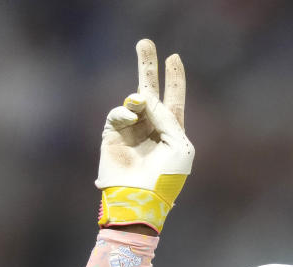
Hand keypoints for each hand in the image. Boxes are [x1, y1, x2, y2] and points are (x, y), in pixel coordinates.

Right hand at [95, 39, 193, 232]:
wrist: (140, 197)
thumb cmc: (166, 177)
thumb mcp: (179, 145)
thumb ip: (168, 117)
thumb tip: (145, 98)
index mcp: (172, 133)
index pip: (174, 100)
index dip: (175, 79)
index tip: (174, 57)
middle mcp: (152, 128)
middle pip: (151, 91)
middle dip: (148, 67)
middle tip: (145, 42)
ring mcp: (132, 130)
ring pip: (133, 100)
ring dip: (139, 96)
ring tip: (141, 105)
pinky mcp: (113, 134)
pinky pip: (119, 113)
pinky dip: (125, 112)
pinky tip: (131, 118)